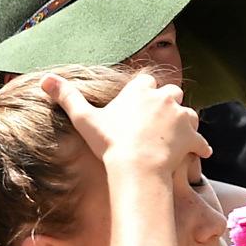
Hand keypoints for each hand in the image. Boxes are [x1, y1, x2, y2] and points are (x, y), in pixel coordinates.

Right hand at [49, 70, 198, 177]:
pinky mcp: (192, 136)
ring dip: (184, 122)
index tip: (137, 103)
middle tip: (157, 119)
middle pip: (172, 92)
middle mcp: (163, 98)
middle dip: (167, 102)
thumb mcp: (84, 118)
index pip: (145, 81)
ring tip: (175, 136)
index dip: (142, 91)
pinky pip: (200, 140)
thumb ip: (67, 96)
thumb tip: (45, 79)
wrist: (136, 166)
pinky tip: (197, 154)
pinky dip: (199, 146)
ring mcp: (180, 117)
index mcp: (139, 90)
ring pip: (189, 113)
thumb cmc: (109, 142)